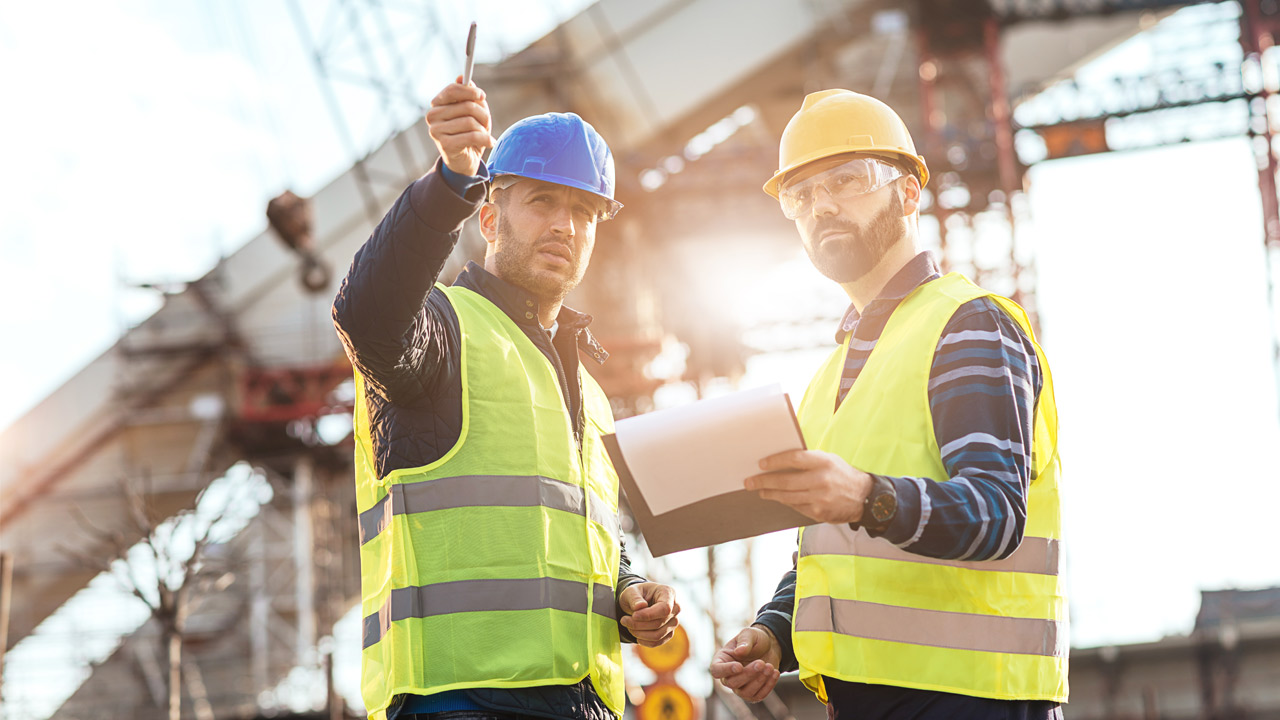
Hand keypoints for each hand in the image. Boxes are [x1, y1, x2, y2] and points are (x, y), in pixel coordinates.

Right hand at [426, 78, 495, 175]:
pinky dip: (485, 139)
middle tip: (487, 123)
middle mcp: (432, 116)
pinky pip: (472, 136)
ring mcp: (436, 131)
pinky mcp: (445, 145)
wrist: (465, 161)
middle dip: (483, 114)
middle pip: (466, 106)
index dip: (470, 91)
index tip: (482, 96)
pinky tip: (490, 142)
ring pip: (470, 122)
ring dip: (484, 129)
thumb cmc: (468, 133)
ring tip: (485, 135)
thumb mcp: (472, 112)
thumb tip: (462, 78)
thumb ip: (469, 95)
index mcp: (437, 104)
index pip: (452, 90)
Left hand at [618, 582, 679, 646]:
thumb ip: (634, 597)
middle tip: (624, 620)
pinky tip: (635, 634)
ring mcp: (673, 622)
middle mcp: (675, 608)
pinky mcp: (669, 633)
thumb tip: (640, 607)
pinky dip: (644, 641)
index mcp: (668, 593)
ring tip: (628, 626)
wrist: (638, 603)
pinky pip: (657, 642)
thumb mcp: (631, 591)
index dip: (649, 615)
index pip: (665, 608)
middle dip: (639, 624)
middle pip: (659, 623)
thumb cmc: (636, 595)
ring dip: (639, 633)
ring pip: (658, 635)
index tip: (634, 615)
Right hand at [709, 625, 781, 701]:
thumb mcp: (750, 634)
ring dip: (759, 681)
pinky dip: (768, 686)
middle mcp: (728, 676)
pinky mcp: (753, 693)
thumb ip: (744, 641)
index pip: (716, 670)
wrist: (769, 647)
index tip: (739, 666)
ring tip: (770, 667)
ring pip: (745, 692)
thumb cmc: (755, 639)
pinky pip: (758, 696)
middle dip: (748, 674)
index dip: (726, 670)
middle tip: (761, 663)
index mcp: (722, 660)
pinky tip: (775, 673)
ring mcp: (740, 686)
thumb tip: (739, 652)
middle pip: (732, 683)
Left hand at [745, 450, 872, 523]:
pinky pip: (795, 506)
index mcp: (824, 462)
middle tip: (749, 481)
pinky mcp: (819, 513)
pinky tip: (777, 498)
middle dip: (764, 481)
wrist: (865, 497)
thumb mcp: (829, 460)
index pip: (794, 459)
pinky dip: (785, 502)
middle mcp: (821, 480)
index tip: (760, 464)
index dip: (775, 461)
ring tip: (759, 490)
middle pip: (785, 481)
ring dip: (770, 493)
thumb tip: (778, 461)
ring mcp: (820, 498)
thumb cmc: (841, 474)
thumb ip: (807, 460)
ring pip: (787, 496)